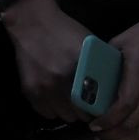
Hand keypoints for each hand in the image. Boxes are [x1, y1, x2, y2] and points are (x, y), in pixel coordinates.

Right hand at [2, 0, 91, 121]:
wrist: (32, 24)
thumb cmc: (65, 31)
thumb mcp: (88, 44)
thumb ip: (97, 64)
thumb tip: (109, 83)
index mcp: (79, 67)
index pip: (92, 102)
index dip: (97, 108)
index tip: (101, 108)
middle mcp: (60, 81)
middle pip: (77, 113)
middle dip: (84, 112)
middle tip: (87, 105)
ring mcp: (42, 87)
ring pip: (61, 115)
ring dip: (68, 112)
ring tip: (72, 103)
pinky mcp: (29, 90)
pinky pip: (44, 112)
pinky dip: (52, 109)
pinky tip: (57, 100)